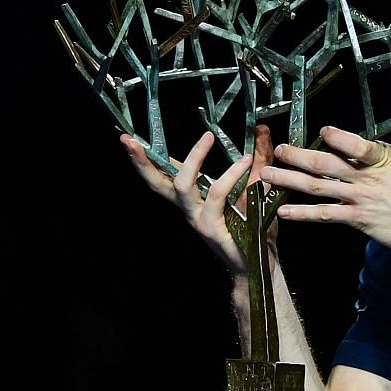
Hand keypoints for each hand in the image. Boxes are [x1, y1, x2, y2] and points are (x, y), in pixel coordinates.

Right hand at [121, 125, 278, 273]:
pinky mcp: (211, 227)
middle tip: (129, 140)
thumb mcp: (257, 184)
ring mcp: (197, 218)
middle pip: (156, 182)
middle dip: (141, 161)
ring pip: (182, 184)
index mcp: (192, 198)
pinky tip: (245, 161)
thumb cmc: (255, 226)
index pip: (164, 174)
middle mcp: (188, 208)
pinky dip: (230, 176)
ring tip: (207, 137)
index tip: (130, 138)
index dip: (146, 157)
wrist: (261, 262)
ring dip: (194, 158)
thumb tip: (261, 128)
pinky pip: (215, 195)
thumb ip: (258, 157)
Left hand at [261, 111, 390, 256]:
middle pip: (327, 166)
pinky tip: (283, 211)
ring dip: (290, 182)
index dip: (341, 139)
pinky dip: (303, 214)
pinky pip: (325, 216)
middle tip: (277, 150)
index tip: (323, 131)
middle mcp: (366, 179)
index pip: (359, 147)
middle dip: (298, 157)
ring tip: (267, 177)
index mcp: (383, 160)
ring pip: (318, 189)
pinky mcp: (357, 219)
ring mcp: (359, 200)